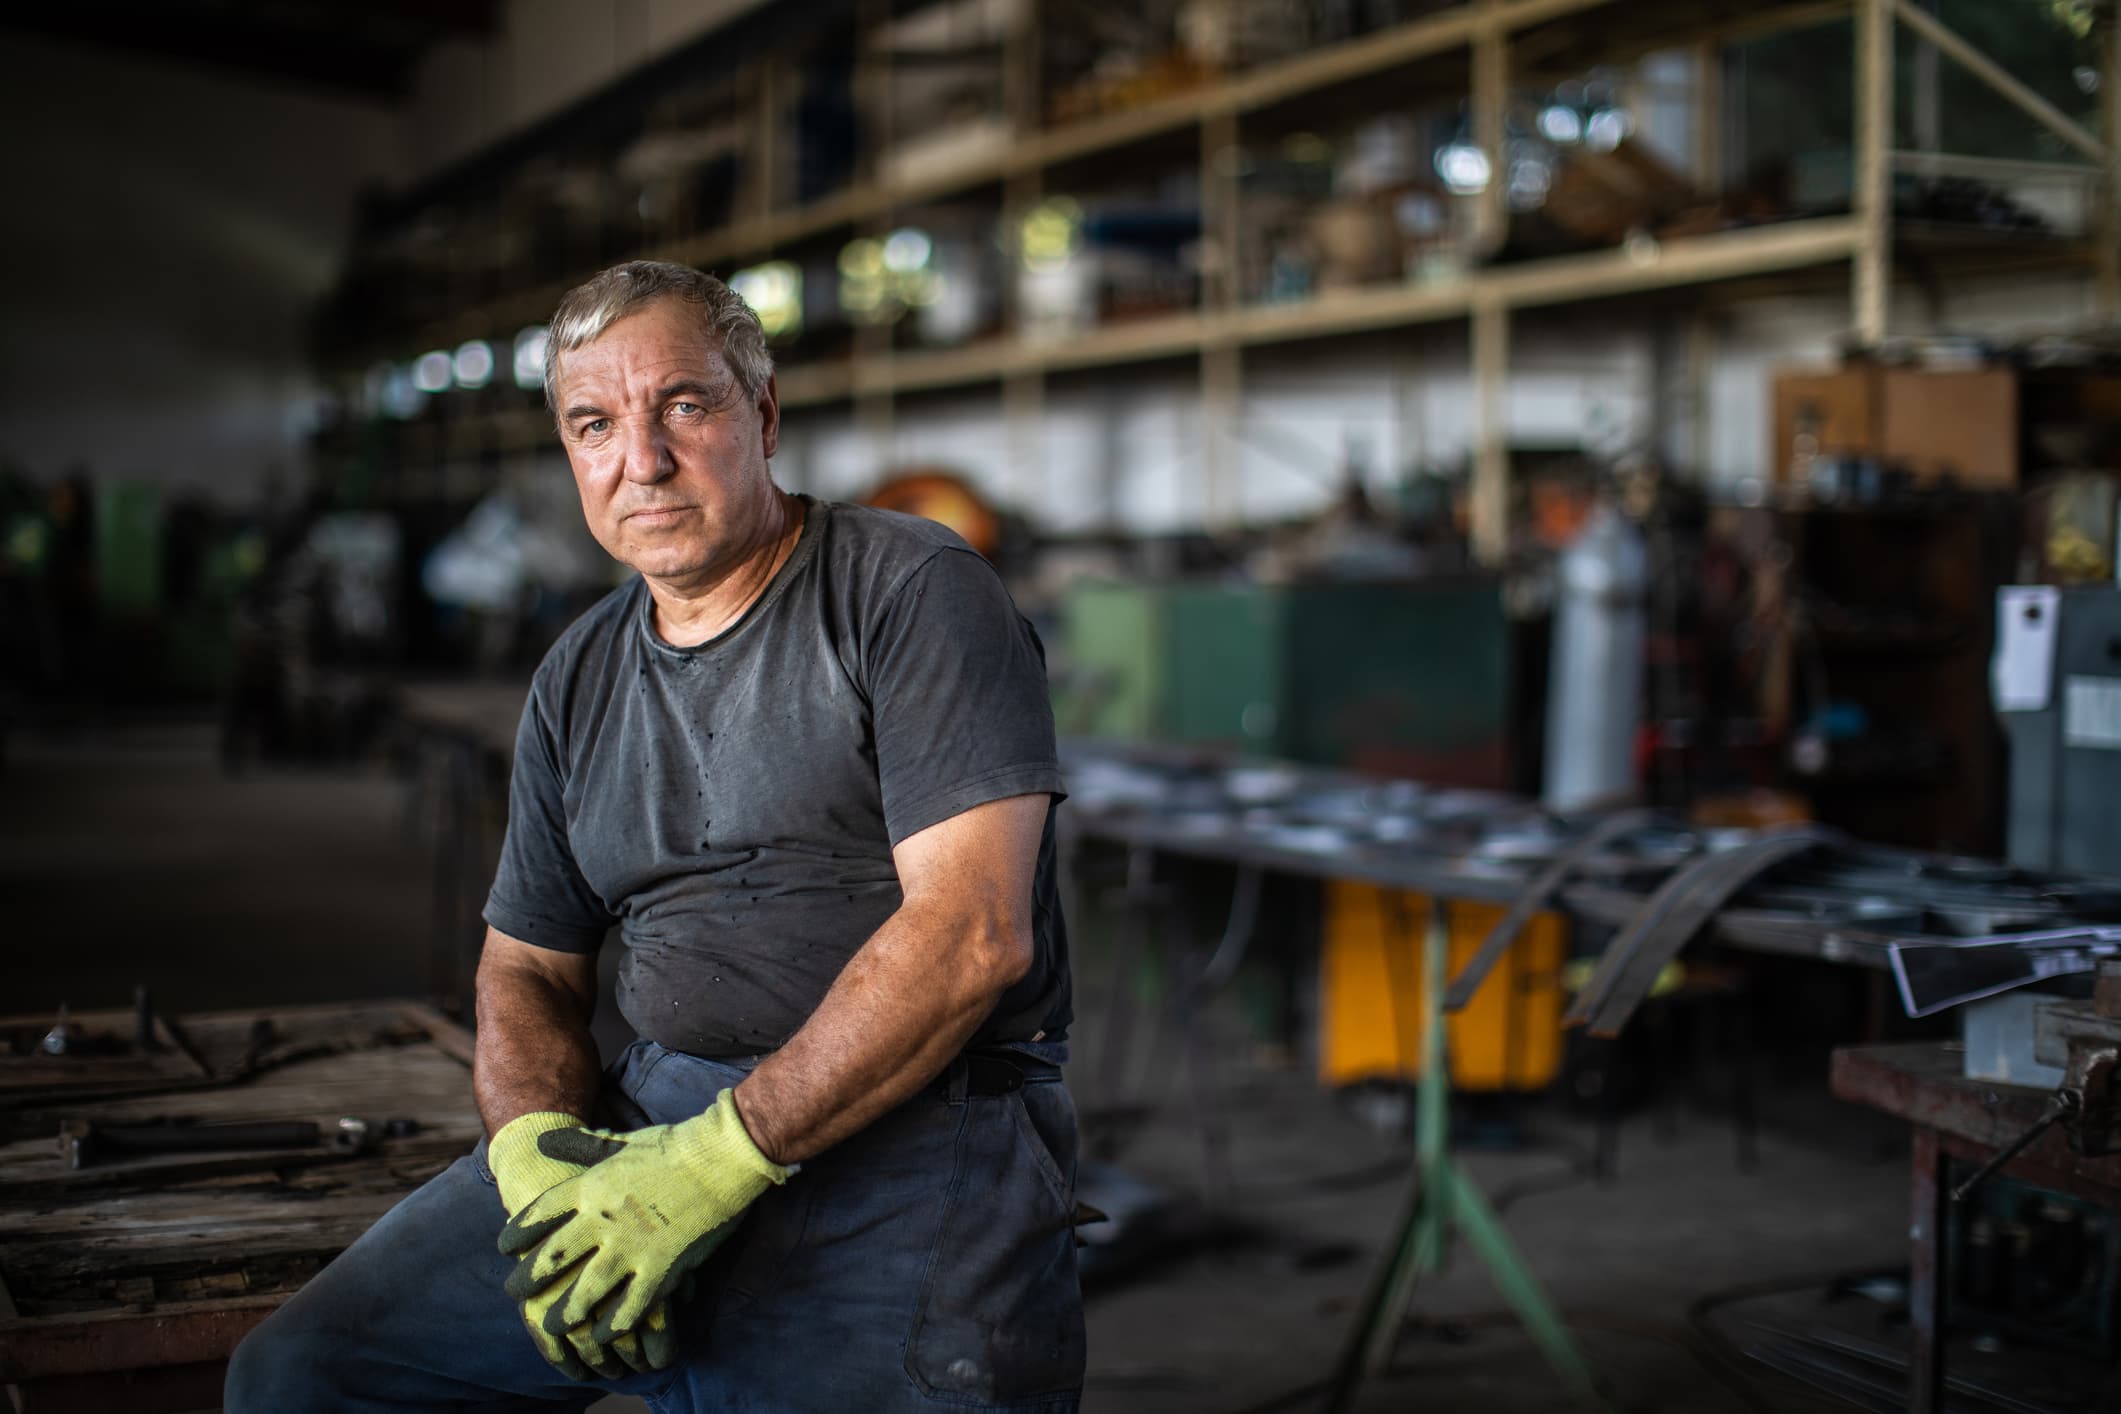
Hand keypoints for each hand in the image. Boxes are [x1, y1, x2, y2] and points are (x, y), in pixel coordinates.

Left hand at [498, 1089, 791, 1343]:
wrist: (721, 1157)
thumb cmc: (673, 1145)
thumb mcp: (620, 1141)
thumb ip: (580, 1145)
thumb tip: (544, 1139)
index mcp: (593, 1186)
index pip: (540, 1214)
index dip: (517, 1233)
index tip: (504, 1248)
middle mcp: (604, 1219)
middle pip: (553, 1257)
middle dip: (529, 1279)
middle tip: (514, 1293)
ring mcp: (632, 1246)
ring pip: (586, 1291)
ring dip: (566, 1312)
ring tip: (553, 1325)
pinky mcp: (661, 1267)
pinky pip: (630, 1307)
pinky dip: (614, 1325)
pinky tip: (604, 1333)